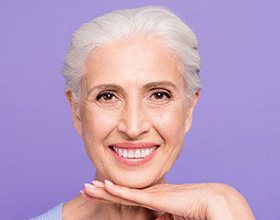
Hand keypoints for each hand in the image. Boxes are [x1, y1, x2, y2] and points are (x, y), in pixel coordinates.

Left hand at [82, 180, 254, 219]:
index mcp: (155, 198)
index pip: (129, 196)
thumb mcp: (176, 218)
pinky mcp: (155, 198)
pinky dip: (117, 191)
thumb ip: (165, 218)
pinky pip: (132, 195)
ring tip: (86, 188)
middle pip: (121, 192)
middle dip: (102, 190)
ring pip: (121, 191)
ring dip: (103, 190)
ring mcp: (151, 194)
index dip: (114, 194)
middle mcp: (150, 194)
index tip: (100, 192)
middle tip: (86, 188)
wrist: (214, 201)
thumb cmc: (199, 211)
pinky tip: (103, 187)